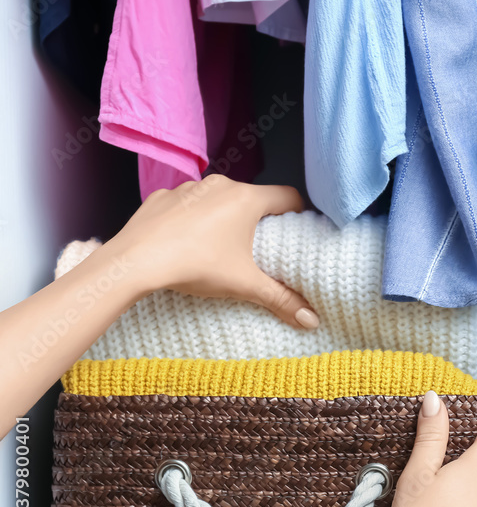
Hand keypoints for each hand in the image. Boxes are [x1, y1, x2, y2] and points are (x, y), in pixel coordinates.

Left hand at [0, 175, 318, 432]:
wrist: (134, 262)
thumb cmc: (196, 266)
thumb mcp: (244, 285)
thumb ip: (281, 300)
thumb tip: (313, 322)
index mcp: (247, 199)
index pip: (289, 196)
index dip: (298, 213)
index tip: (297, 232)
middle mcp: (221, 184)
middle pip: (253, 197)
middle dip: (259, 220)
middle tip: (259, 248)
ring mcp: (189, 187)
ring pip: (219, 198)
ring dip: (224, 216)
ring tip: (220, 246)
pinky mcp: (163, 196)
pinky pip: (188, 203)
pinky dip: (193, 218)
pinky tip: (185, 241)